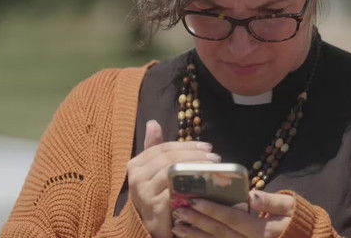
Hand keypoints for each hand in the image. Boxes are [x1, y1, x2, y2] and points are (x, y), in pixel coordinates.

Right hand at [127, 120, 220, 237]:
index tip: (207, 147)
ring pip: (173, 172)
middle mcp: (136, 177)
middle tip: (215, 158)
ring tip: (214, 169)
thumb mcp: (154, 171)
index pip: (164, 148)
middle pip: (170, 159)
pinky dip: (192, 186)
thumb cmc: (156, 196)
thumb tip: (153, 122)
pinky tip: (206, 185)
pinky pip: (175, 191)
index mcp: (136, 164)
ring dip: (196, 168)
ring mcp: (144, 193)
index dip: (187, 146)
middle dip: (195, 156)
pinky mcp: (155, 207)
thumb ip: (155, 148)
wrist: (152, 227)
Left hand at [170, 190, 293, 237]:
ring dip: (195, 236)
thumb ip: (271, 202)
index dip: (213, 210)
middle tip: (178, 210)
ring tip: (177, 226)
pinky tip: (188, 237)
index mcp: (262, 231)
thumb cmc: (296, 220)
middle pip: (220, 232)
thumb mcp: (289, 207)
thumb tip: (252, 195)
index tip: (195, 199)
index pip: (233, 219)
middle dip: (197, 221)